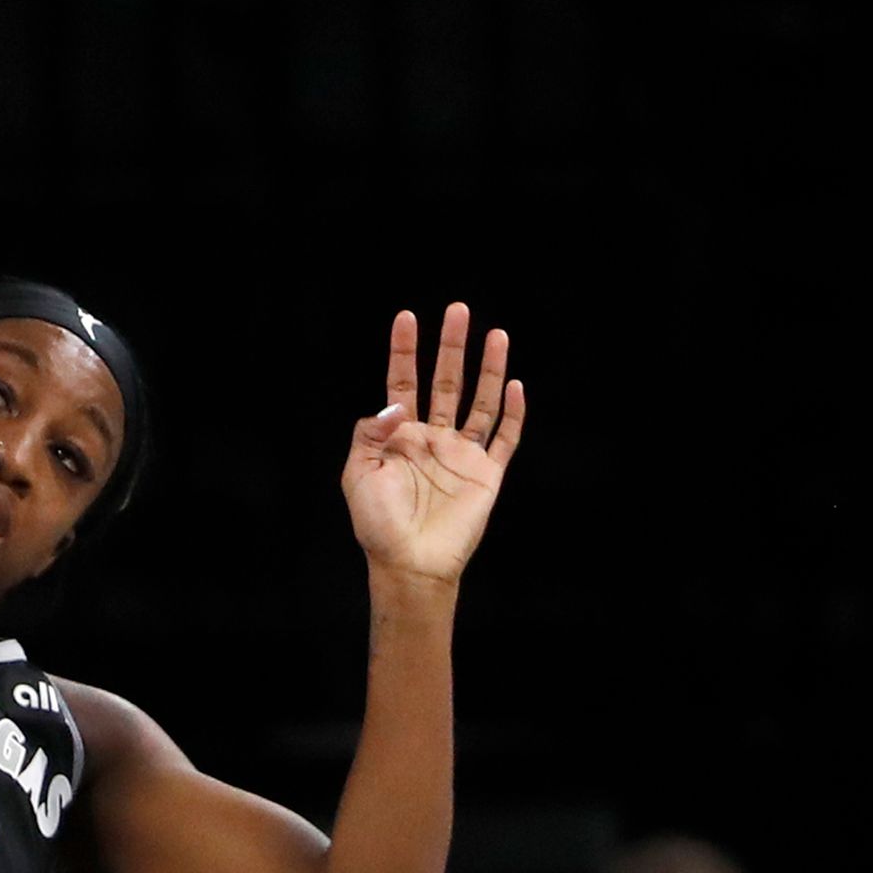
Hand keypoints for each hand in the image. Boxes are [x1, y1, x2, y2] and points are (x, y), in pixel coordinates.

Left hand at [342, 304, 525, 586]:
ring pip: (479, 402)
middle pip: (446, 381)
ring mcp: (462, 454)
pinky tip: (514, 386)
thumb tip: (396, 403)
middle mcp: (434, 437)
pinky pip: (504, 439)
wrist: (410, 563)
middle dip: (451, 346)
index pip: (403, 381)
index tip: (406, 317)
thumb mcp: (358, 473)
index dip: (404, 350)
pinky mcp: (487, 474)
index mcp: (400, 435)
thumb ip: (371, 433)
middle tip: (458, 309)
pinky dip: (512, 413)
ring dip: (488, 369)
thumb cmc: (377, 523)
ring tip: (496, 334)